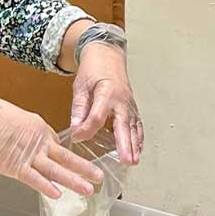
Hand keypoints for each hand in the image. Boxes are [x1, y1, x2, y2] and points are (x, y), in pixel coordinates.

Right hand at [0, 78, 103, 199]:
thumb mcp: (9, 121)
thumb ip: (20, 135)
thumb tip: (18, 144)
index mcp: (36, 126)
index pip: (56, 144)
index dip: (67, 157)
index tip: (78, 165)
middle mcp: (37, 139)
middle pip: (65, 156)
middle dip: (83, 168)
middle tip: (100, 177)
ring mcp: (26, 152)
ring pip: (55, 169)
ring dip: (73, 180)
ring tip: (89, 189)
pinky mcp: (12, 164)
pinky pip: (33, 178)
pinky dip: (46, 186)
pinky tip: (58, 195)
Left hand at [70, 43, 143, 163]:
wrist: (107, 54)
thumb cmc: (93, 69)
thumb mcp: (80, 85)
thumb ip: (79, 107)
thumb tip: (76, 128)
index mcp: (106, 92)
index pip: (97, 116)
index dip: (86, 129)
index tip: (76, 137)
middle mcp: (121, 99)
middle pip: (123, 124)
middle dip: (124, 143)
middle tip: (126, 160)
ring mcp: (129, 103)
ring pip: (133, 126)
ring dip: (134, 144)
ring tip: (133, 161)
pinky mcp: (131, 106)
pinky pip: (137, 123)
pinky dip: (138, 137)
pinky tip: (137, 150)